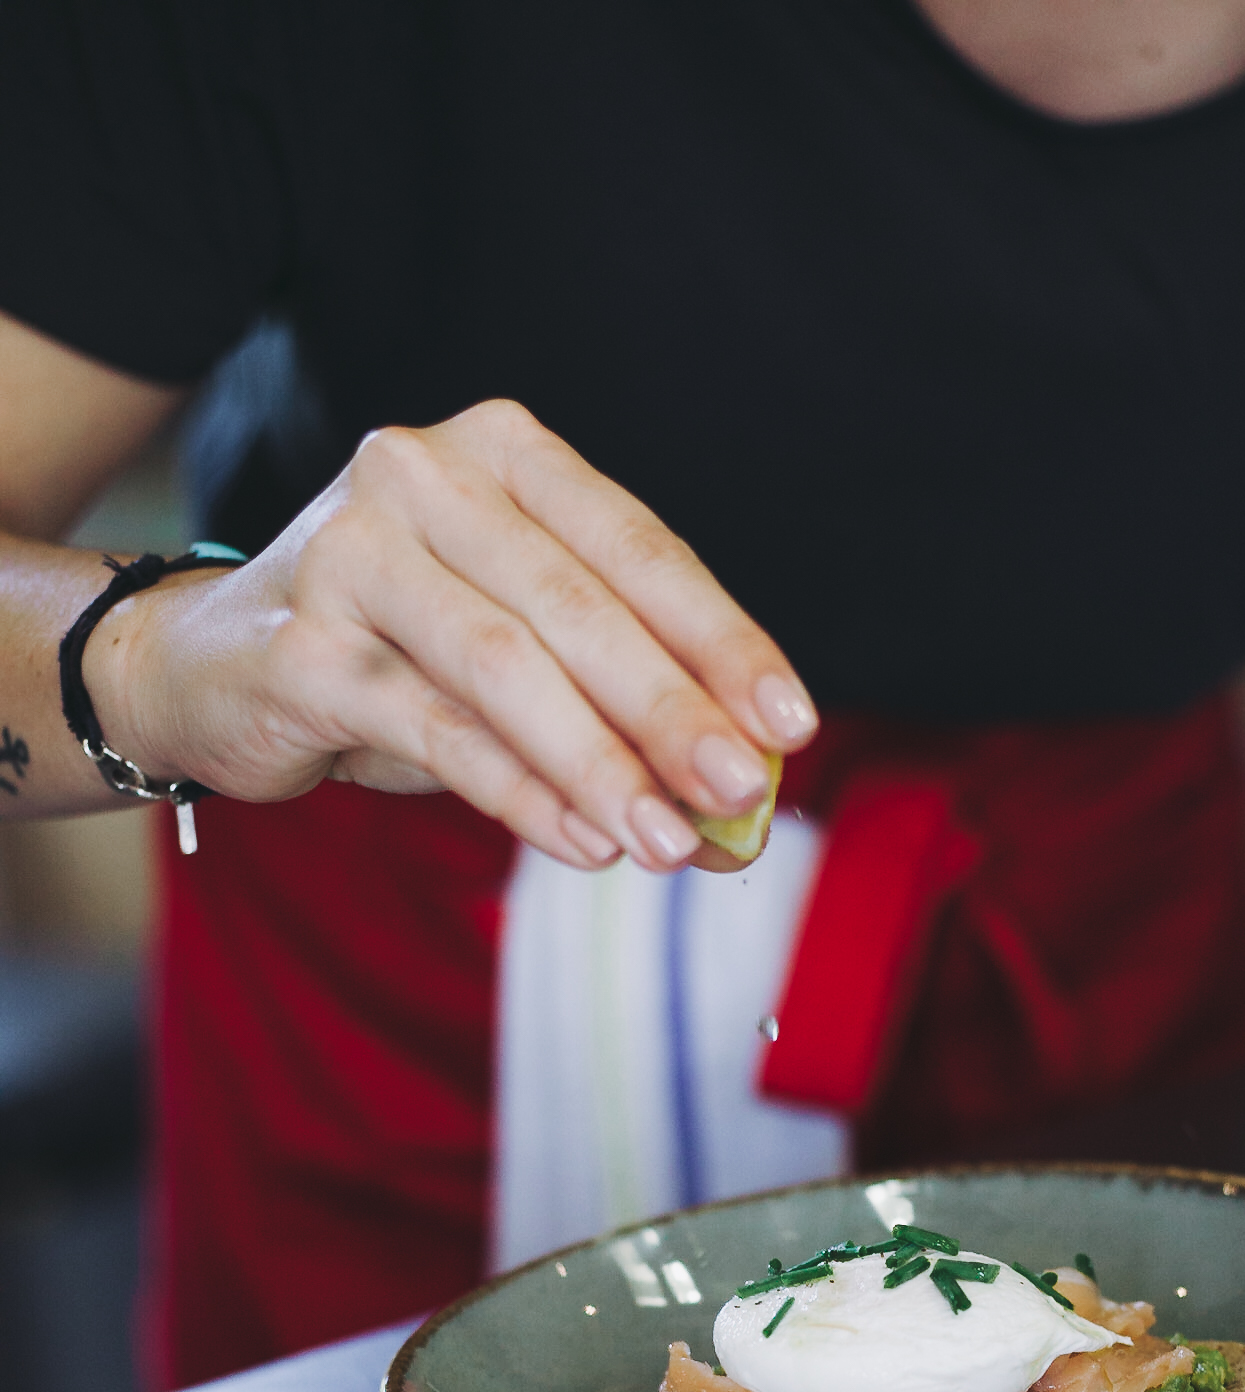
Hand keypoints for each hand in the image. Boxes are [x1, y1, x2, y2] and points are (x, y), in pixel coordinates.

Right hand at [87, 400, 815, 872]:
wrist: (212, 666)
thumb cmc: (401, 653)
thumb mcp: (520, 649)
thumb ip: (621, 699)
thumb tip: (741, 800)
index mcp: (501, 452)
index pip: (636, 546)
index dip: (722, 640)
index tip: (790, 726)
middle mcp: (421, 476)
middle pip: (578, 607)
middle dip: (674, 711)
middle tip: (744, 795)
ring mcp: (350, 553)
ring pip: (507, 667)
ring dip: (602, 765)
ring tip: (670, 844)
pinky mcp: (301, 648)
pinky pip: (435, 730)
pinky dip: (521, 793)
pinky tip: (585, 842)